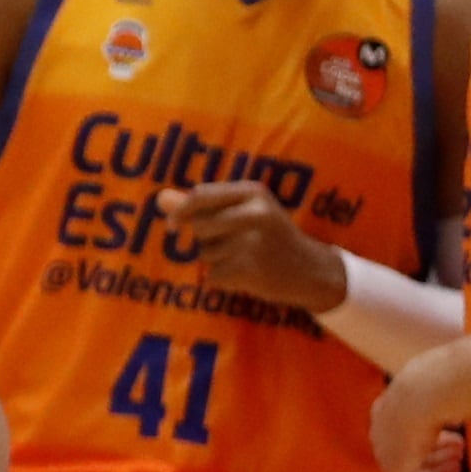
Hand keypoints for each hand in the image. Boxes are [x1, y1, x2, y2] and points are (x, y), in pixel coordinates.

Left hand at [164, 182, 345, 312]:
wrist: (310, 271)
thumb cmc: (269, 237)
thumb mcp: (243, 211)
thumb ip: (201, 205)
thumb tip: (159, 198)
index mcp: (253, 191)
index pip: (200, 195)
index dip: (180, 211)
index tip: (173, 225)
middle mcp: (254, 212)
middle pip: (199, 225)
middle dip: (207, 239)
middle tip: (236, 244)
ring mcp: (252, 241)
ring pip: (204, 253)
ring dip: (216, 260)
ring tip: (246, 258)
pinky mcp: (248, 269)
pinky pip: (212, 275)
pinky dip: (222, 279)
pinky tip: (246, 275)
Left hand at [370, 360, 464, 471]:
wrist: (425, 393)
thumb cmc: (436, 382)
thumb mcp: (436, 388)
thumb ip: (440, 399)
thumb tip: (457, 406)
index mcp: (386, 410)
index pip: (404, 432)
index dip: (432, 438)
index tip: (456, 438)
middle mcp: (380, 434)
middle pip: (407, 453)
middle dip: (435, 456)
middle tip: (459, 457)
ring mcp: (384, 455)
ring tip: (457, 470)